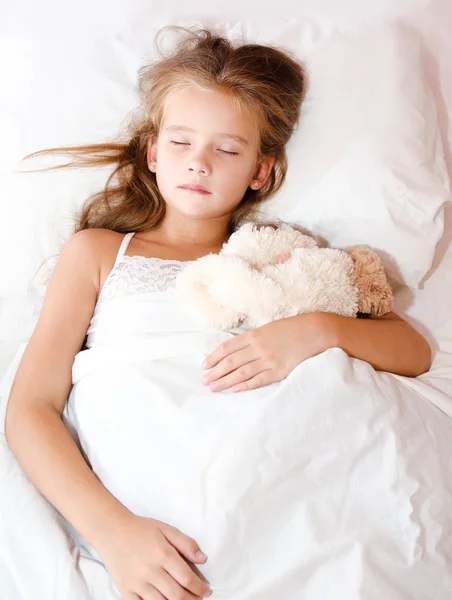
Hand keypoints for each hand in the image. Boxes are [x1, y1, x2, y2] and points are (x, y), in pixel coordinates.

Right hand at [96, 513, 212, 598]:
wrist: (112, 531)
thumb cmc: (140, 529)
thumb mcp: (166, 529)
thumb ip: (186, 543)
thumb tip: (203, 559)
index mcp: (163, 554)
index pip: (187, 579)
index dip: (200, 588)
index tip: (206, 591)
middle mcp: (150, 571)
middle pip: (177, 596)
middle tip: (199, 598)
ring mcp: (137, 583)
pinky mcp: (126, 591)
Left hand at [201, 313, 329, 392]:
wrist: (317, 332)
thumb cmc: (294, 328)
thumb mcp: (270, 328)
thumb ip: (254, 338)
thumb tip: (238, 349)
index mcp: (255, 334)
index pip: (227, 347)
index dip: (214, 357)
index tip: (204, 365)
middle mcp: (258, 347)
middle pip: (231, 361)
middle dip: (215, 371)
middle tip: (204, 380)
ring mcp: (269, 360)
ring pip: (241, 372)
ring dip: (225, 381)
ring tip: (213, 387)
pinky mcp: (279, 371)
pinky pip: (258, 380)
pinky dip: (245, 385)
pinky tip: (235, 389)